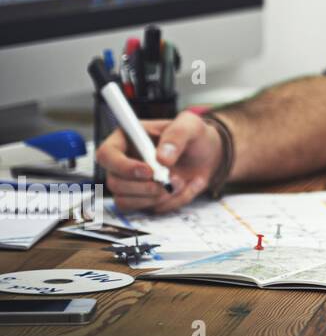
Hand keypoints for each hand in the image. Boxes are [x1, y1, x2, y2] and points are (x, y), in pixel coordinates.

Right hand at [96, 112, 222, 213]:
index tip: (149, 171)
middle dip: (144, 187)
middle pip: (114, 182)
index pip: (106, 154)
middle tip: (169, 180)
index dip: (123, 166)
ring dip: (156, 197)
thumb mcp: (191, 125)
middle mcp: (124, 162)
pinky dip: (169, 203)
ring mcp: (131, 183)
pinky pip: (147, 210)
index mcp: (127, 138)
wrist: (208, 156)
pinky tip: (184, 189)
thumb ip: (177, 136)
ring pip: (126, 201)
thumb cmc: (194, 136)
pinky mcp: (143, 199)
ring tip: (181, 182)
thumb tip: (161, 158)